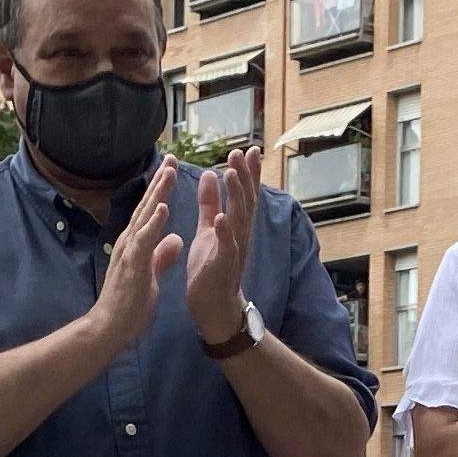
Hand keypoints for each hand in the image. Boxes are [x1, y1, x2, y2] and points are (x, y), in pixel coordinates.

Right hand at [84, 161, 186, 359]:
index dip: (161, 190)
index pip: (150, 211)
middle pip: (147, 205)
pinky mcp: (132, 265)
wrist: (110, 327)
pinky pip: (144, 240)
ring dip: (157, 193)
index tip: (172, 169)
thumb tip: (177, 238)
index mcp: (136, 243)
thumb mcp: (151, 274)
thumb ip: (162, 254)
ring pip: (145, 216)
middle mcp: (130, 241)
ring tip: (170, 171)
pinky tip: (164, 206)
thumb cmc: (128, 304)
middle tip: (172, 158)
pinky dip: (154, 223)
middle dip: (160, 181)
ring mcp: (129, 251)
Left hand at [183, 145, 259, 350]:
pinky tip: (222, 218)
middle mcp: (239, 235)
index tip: (249, 149)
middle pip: (245, 201)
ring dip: (235, 196)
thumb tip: (208, 174)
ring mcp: (232, 251)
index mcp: (234, 225)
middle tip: (242, 152)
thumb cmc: (210, 268)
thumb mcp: (208, 229)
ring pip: (238, 219)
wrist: (213, 307)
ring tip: (231, 173)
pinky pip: (225, 248)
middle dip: (244, 176)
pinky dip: (224, 233)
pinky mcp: (221, 267)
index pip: (243, 194)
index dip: (247, 172)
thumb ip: (209, 203)